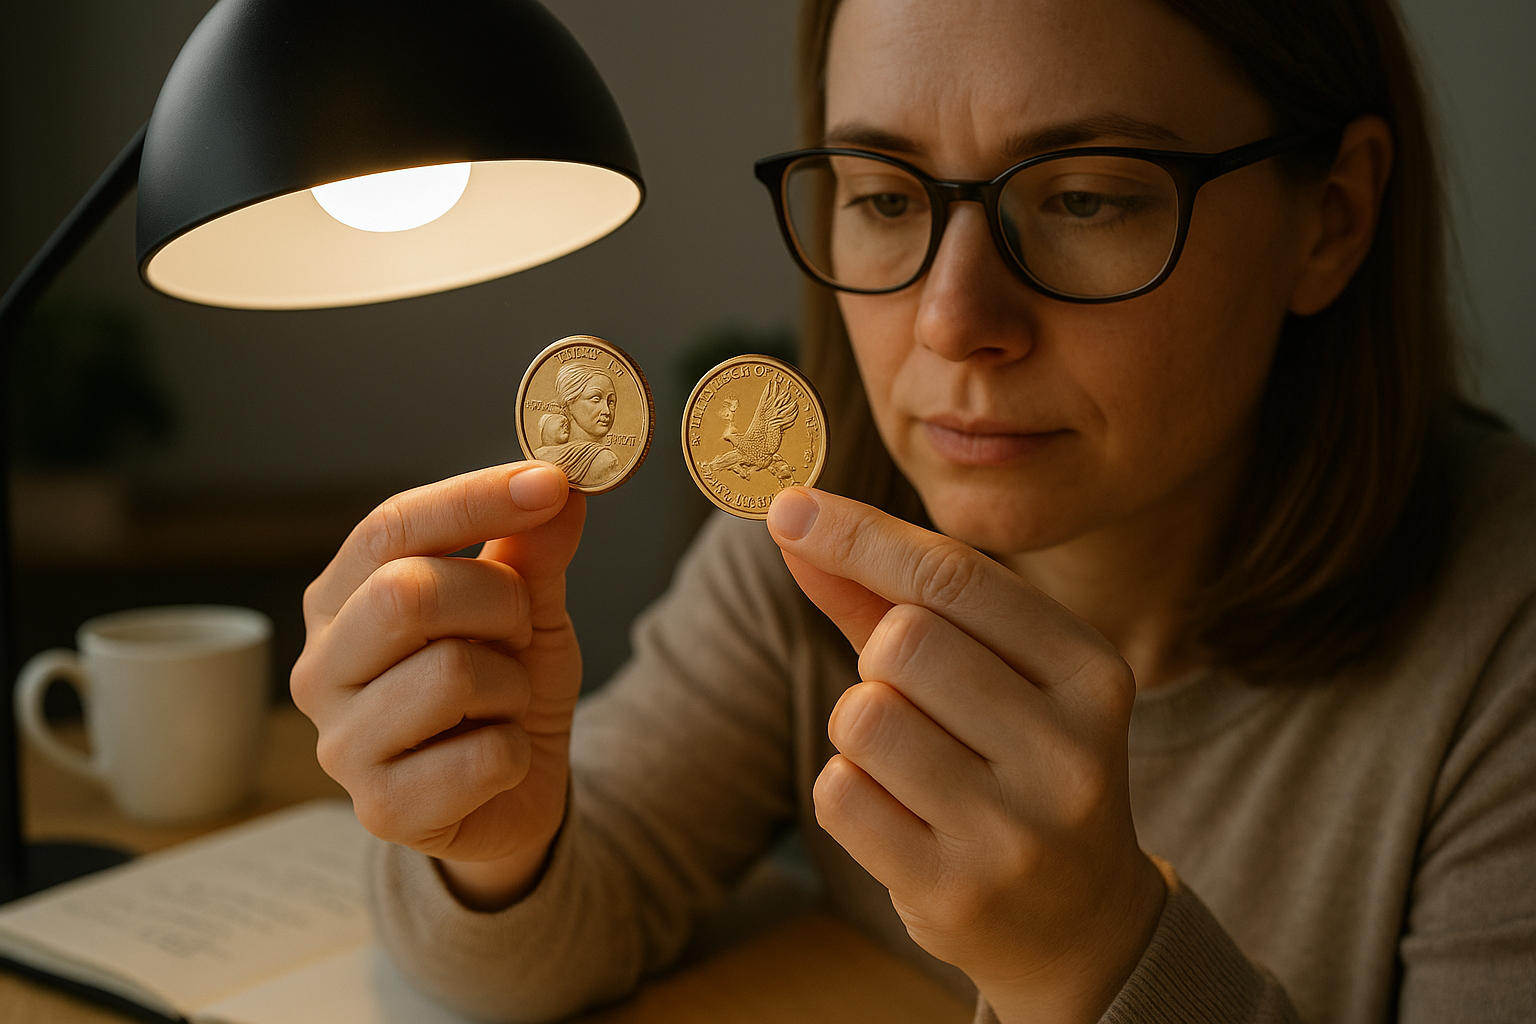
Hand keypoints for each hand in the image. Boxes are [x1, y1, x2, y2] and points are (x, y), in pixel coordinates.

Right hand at [290, 463, 584, 909]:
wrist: (514, 793)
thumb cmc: (502, 687)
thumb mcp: (528, 608)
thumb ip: (534, 550)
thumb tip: (560, 487)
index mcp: (341, 600)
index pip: (390, 527)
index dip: (473, 498)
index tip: (552, 482)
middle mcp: (321, 668)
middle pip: (406, 593)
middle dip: (497, 601)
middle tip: (521, 629)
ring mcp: (341, 745)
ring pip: (450, 674)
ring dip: (512, 684)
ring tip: (504, 702)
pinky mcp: (382, 811)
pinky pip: (481, 756)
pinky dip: (516, 750)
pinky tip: (499, 756)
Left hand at [766, 488, 1164, 1023]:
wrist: (1079, 921)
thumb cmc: (1014, 765)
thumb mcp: (986, 672)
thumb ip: (888, 596)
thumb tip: (794, 520)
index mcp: (1091, 672)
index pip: (955, 575)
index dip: (859, 535)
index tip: (790, 506)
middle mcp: (1070, 749)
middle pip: (903, 642)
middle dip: (877, 660)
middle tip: (910, 698)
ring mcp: (1018, 830)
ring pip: (864, 717)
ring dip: (859, 726)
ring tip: (907, 762)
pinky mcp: (958, 892)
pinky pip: (841, 794)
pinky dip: (846, 789)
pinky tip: (899, 814)